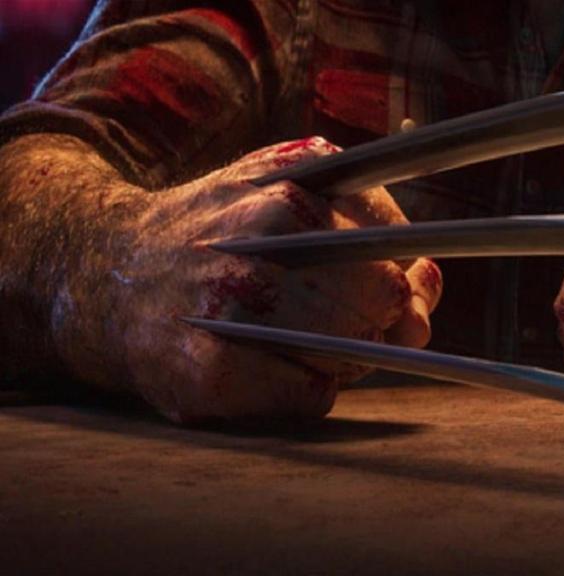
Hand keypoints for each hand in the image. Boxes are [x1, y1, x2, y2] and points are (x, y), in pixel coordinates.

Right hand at [107, 137, 441, 421]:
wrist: (107, 272)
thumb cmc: (223, 237)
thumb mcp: (293, 196)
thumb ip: (376, 229)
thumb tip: (427, 283)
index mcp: (294, 182)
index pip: (394, 250)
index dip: (391, 278)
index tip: (367, 287)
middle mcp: (264, 234)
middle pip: (382, 304)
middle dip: (370, 318)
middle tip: (321, 315)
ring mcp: (237, 303)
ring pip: (356, 352)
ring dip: (340, 355)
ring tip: (288, 335)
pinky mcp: (213, 371)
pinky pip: (316, 396)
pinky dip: (308, 389)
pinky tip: (268, 365)